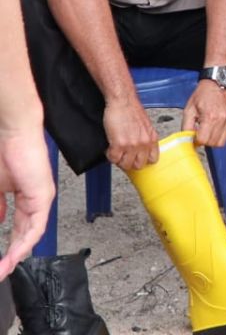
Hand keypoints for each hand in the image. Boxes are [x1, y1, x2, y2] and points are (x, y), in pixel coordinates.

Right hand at [0, 130, 54, 278]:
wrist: (12, 133)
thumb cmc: (3, 154)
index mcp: (23, 198)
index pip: (16, 227)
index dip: (6, 245)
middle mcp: (35, 200)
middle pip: (25, 234)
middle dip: (11, 255)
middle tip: (0, 271)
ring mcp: (41, 198)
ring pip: (31, 233)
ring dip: (16, 253)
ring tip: (4, 268)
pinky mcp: (43, 195)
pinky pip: (36, 225)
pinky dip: (25, 242)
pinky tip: (14, 254)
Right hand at [103, 97, 158, 170]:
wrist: (123, 102)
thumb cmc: (132, 111)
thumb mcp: (146, 126)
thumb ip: (146, 138)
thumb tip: (141, 150)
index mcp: (152, 139)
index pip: (152, 160)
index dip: (143, 161)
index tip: (137, 160)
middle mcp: (144, 143)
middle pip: (138, 165)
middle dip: (130, 163)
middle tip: (123, 157)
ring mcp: (132, 145)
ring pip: (125, 165)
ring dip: (119, 160)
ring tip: (116, 152)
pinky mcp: (119, 144)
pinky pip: (114, 159)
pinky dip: (110, 155)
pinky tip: (110, 148)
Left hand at [183, 81, 225, 148]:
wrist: (216, 84)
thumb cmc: (202, 95)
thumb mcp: (188, 110)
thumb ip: (186, 126)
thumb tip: (188, 140)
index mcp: (209, 116)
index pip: (203, 140)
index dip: (196, 141)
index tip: (193, 137)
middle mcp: (222, 119)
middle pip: (212, 143)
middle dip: (204, 141)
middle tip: (199, 134)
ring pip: (221, 142)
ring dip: (212, 140)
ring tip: (207, 132)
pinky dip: (219, 136)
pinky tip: (213, 128)